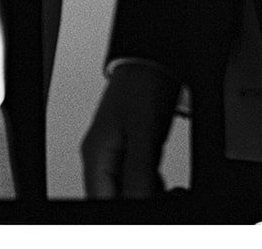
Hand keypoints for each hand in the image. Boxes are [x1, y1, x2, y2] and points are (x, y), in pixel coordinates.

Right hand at [81, 62, 179, 198]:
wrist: (156, 54)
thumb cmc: (144, 82)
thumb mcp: (143, 131)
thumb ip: (139, 172)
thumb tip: (138, 203)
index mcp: (96, 154)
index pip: (102, 200)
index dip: (126, 207)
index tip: (149, 202)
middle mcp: (102, 156)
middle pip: (114, 196)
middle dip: (138, 201)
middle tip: (161, 194)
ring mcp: (116, 151)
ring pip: (127, 190)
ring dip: (146, 193)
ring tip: (165, 187)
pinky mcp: (131, 148)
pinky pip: (138, 178)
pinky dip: (151, 183)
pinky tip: (163, 179)